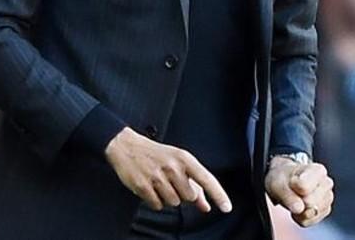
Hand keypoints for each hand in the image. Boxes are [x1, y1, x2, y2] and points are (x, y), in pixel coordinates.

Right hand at [104, 127, 231, 213]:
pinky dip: (155, 201)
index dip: (218, 195)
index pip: (206, 179)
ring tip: (159, 183)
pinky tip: (150, 188)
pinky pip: (157, 205)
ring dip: (167, 197)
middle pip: (189, 197)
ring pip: (173, 203)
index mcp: (185, 159)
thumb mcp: (179, 163)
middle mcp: (173, 167)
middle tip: (171, 181)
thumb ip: (195, 186)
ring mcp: (157, 177)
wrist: (127, 147)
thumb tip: (207, 206)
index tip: (227, 207)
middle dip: (182, 194)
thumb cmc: (157, 155)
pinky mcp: (143, 186)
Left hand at [265, 156, 333, 226]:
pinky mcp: (325, 211)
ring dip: (298, 211)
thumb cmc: (284, 179)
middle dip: (297, 201)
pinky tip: (299, 208)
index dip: (293, 187)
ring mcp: (328, 198)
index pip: (304, 186)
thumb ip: (288, 195)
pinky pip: (309, 221)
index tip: (291, 181)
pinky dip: (300, 217)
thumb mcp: (278, 183)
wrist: (287, 183)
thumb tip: (299, 209)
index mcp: (317, 170)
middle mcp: (327, 183)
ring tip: (295, 200)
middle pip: (310, 202)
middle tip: (292, 192)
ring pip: (311, 213)